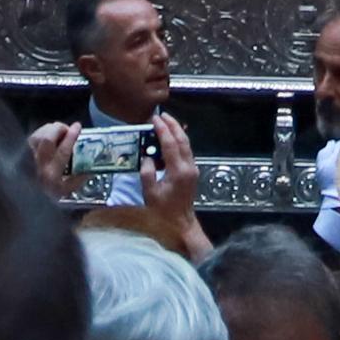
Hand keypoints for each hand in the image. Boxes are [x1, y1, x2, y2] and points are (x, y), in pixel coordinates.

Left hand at [25, 120, 78, 198]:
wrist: (23, 196)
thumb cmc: (45, 196)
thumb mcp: (65, 192)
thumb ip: (77, 180)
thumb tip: (88, 169)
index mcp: (51, 174)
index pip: (63, 150)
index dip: (71, 136)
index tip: (78, 126)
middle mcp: (38, 163)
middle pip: (48, 138)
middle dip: (60, 129)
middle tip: (67, 129)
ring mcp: (26, 156)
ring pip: (39, 134)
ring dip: (50, 129)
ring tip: (58, 132)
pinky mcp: (20, 151)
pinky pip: (32, 136)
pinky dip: (41, 132)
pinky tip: (47, 136)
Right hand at [140, 115, 206, 258]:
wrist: (181, 224)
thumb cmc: (163, 212)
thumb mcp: (150, 193)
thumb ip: (147, 173)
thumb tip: (147, 158)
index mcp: (178, 171)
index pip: (170, 144)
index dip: (162, 130)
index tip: (154, 119)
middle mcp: (188, 167)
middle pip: (183, 139)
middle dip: (173, 125)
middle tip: (161, 115)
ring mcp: (192, 169)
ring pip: (186, 144)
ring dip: (176, 131)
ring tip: (165, 122)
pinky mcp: (192, 172)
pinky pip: (186, 151)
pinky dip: (178, 141)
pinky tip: (170, 139)